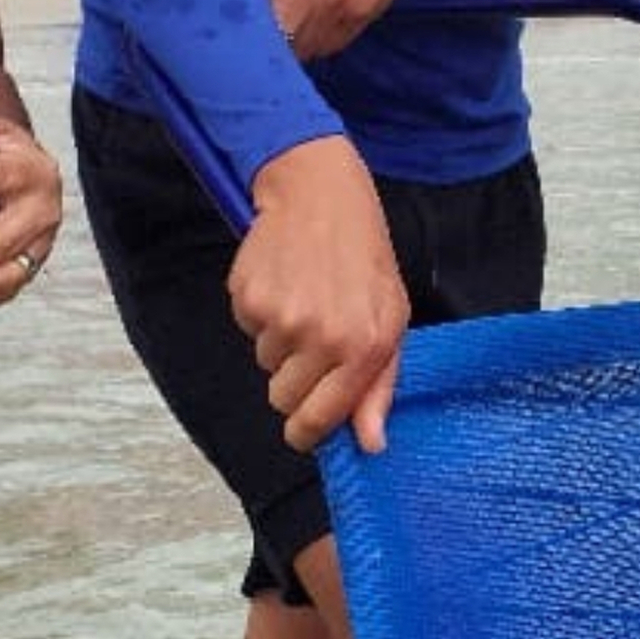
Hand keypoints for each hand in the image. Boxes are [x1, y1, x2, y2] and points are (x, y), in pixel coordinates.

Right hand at [233, 136, 408, 452]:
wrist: (319, 194)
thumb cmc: (363, 257)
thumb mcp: (392, 320)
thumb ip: (380, 387)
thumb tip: (370, 444)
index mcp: (364, 348)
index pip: (319, 419)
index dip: (306, 431)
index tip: (302, 430)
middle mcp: (321, 337)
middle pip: (283, 398)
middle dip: (294, 379)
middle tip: (313, 338)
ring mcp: (281, 317)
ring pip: (264, 363)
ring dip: (280, 342)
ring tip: (303, 299)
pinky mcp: (248, 298)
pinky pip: (247, 330)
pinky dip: (261, 314)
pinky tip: (283, 283)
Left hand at [250, 0, 448, 64]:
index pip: (245, 8)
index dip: (236, 24)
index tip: (232, 29)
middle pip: (271, 38)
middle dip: (261, 42)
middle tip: (256, 39)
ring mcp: (336, 4)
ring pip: (299, 49)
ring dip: (289, 46)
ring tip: (288, 28)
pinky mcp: (359, 16)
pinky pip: (326, 47)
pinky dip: (315, 43)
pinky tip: (314, 23)